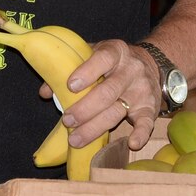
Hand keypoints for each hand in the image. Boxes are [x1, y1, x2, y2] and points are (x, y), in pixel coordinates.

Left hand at [38, 38, 160, 151]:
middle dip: (85, 109)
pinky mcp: (150, 107)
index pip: (102, 58)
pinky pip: (148, 122)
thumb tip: (45, 92)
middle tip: (67, 121)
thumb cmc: (112, 62)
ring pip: (119, 110)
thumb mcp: (92, 55)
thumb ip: (68, 68)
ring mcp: (141, 89)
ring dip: (96, 127)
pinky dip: (141, 134)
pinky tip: (132, 143)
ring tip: (76, 138)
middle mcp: (130, 69)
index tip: (70, 86)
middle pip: (108, 91)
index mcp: (115, 51)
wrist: (150, 64)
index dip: (86, 72)